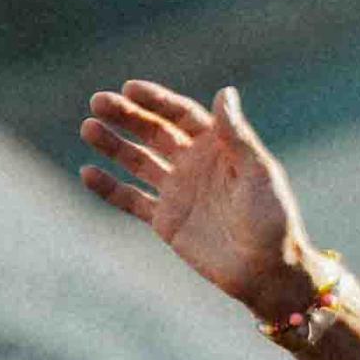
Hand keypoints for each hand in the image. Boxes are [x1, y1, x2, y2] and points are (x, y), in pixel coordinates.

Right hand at [79, 81, 303, 314]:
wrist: (266, 271)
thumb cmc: (272, 219)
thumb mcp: (258, 172)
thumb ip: (237, 136)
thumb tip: (225, 92)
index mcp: (218, 147)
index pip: (181, 116)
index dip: (156, 101)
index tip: (129, 89)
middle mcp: (194, 164)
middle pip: (154, 132)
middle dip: (127, 116)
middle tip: (98, 102)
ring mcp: (177, 192)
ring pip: (137, 161)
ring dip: (113, 145)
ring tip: (88, 128)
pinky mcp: (165, 221)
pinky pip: (131, 200)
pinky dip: (109, 188)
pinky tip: (87, 172)